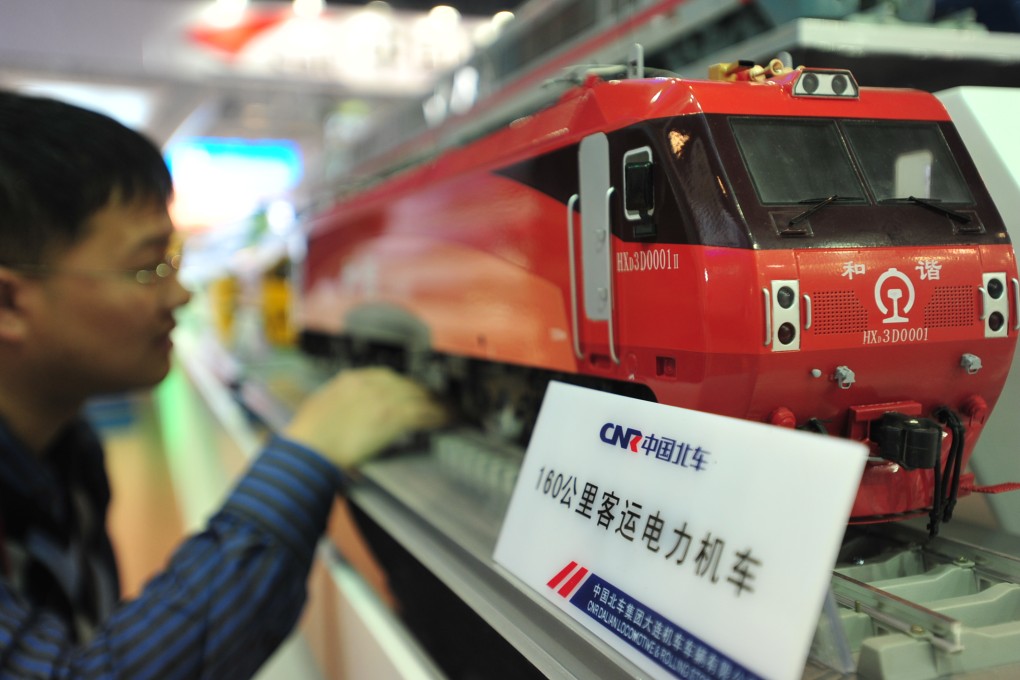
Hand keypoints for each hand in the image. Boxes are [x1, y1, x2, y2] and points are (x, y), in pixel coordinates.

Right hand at [284, 366, 447, 469]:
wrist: (310, 449)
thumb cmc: (308, 436)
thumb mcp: (320, 406)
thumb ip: (338, 400)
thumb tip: (346, 408)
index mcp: (351, 380)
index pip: (386, 376)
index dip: (402, 385)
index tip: (410, 391)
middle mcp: (370, 384)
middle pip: (406, 384)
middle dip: (421, 393)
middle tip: (433, 401)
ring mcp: (383, 399)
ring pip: (419, 397)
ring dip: (436, 405)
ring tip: (448, 412)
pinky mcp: (392, 418)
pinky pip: (423, 414)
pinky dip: (437, 417)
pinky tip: (446, 421)